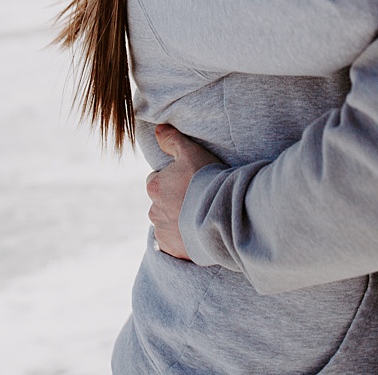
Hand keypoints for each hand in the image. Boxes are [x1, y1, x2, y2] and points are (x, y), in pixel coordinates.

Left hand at [146, 123, 220, 260]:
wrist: (224, 216)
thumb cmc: (208, 181)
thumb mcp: (192, 152)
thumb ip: (172, 140)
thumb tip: (158, 129)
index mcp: (154, 186)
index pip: (157, 181)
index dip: (174, 181)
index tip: (190, 183)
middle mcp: (153, 210)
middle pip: (162, 203)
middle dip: (175, 202)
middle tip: (198, 201)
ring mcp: (162, 232)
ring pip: (167, 223)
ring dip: (179, 221)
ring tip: (201, 219)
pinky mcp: (171, 249)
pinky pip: (172, 243)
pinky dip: (182, 240)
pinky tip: (197, 235)